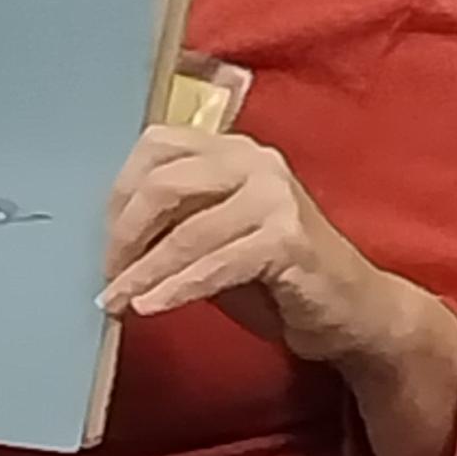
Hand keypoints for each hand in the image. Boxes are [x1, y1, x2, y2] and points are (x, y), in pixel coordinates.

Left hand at [101, 127, 404, 366]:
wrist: (352, 308)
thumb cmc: (275, 275)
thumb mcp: (215, 238)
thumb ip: (173, 224)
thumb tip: (109, 244)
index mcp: (230, 148)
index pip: (156, 147)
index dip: (119, 194)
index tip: (103, 241)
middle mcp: (253, 160)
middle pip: (163, 184)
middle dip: (124, 236)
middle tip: (108, 277)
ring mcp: (274, 196)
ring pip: (187, 232)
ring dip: (143, 273)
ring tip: (117, 304)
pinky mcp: (288, 238)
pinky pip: (216, 264)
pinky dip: (177, 288)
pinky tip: (151, 308)